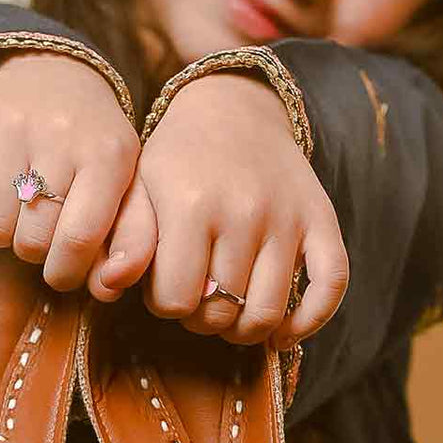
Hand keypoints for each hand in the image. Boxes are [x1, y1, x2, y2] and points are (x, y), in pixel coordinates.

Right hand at [0, 51, 152, 293]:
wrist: (57, 73)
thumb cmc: (94, 148)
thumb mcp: (128, 188)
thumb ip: (130, 243)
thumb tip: (108, 289)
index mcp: (109, 154)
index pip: (78, 239)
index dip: (64, 271)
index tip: (61, 272)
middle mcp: (61, 131)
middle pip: (31, 238)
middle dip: (33, 249)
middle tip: (39, 227)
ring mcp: (11, 120)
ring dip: (0, 231)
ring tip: (15, 209)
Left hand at [93, 72, 348, 347]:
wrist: (231, 109)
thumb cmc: (177, 158)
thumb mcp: (139, 188)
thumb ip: (126, 241)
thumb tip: (110, 288)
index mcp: (191, 206)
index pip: (176, 300)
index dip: (166, 306)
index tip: (165, 289)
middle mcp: (245, 212)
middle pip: (221, 311)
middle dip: (202, 318)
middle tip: (196, 301)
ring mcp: (288, 217)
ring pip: (268, 310)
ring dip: (244, 329)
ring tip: (230, 317)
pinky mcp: (322, 218)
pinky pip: (331, 284)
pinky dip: (310, 319)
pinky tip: (284, 333)